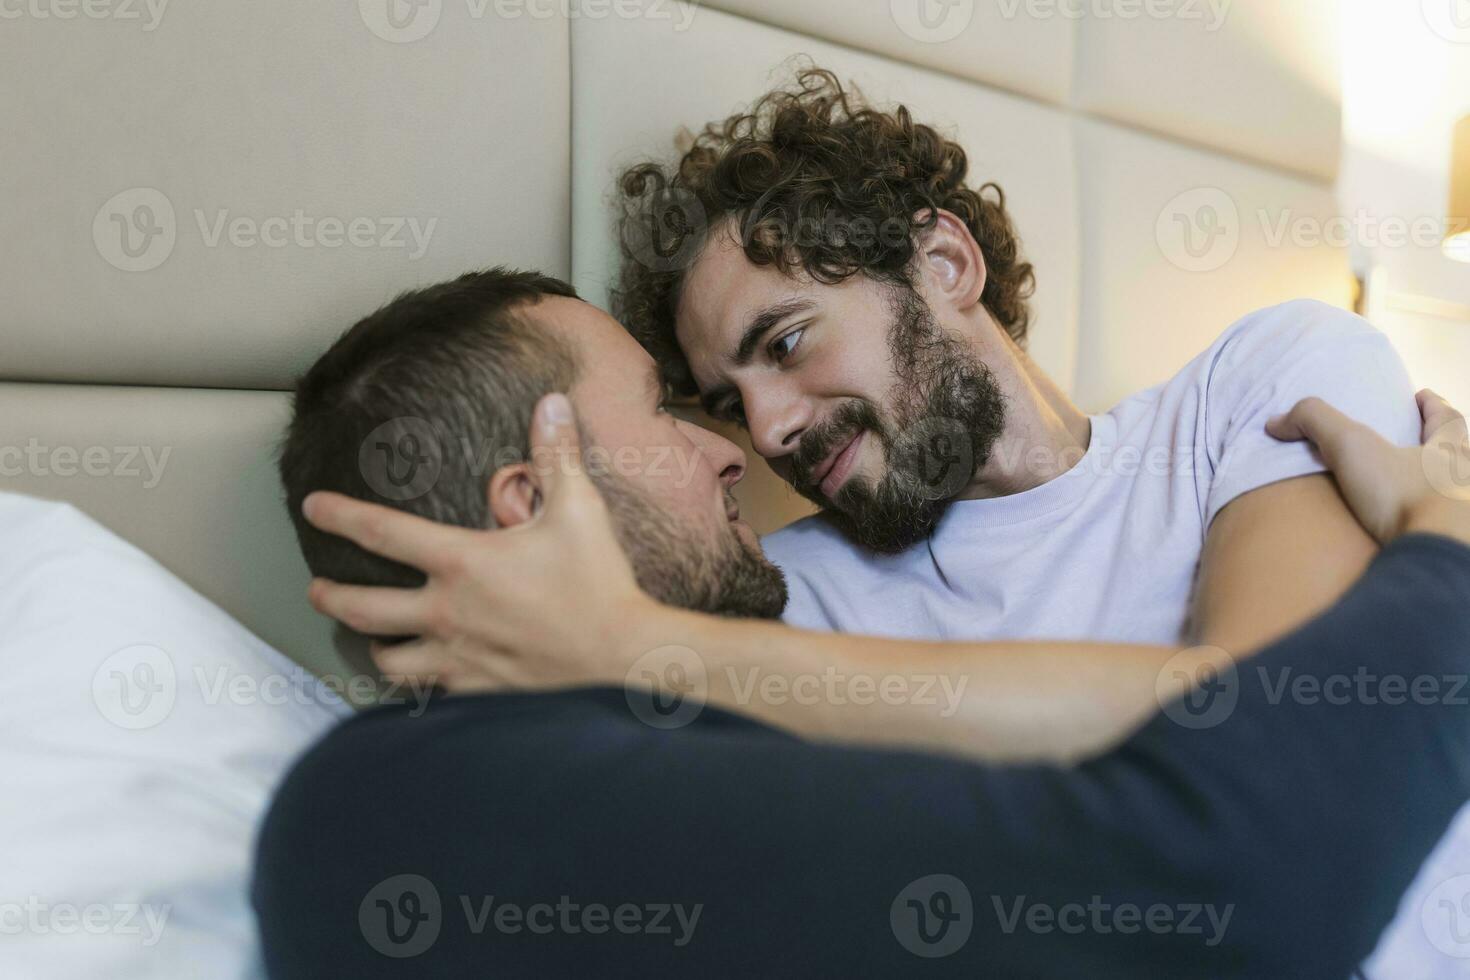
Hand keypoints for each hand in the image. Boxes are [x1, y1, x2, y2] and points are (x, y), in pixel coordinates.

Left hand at [301, 394, 656, 692]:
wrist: (620, 660)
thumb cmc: (598, 584)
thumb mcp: (579, 511)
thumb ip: (557, 455)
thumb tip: (553, 403)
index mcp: (462, 563)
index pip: (381, 533)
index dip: (340, 515)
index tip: (313, 507)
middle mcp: (446, 613)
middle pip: (362, 608)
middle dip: (330, 595)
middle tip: (316, 589)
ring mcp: (457, 658)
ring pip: (388, 660)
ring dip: (374, 645)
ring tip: (373, 639)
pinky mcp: (477, 692)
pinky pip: (429, 691)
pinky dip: (419, 683)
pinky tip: (427, 678)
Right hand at [1267, 389, 1469, 546]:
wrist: (1435, 556)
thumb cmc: (1403, 495)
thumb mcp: (1352, 448)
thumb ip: (1314, 423)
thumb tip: (1275, 421)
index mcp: (1450, 450)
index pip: (1447, 418)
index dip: (1433, 406)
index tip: (1421, 397)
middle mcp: (1463, 479)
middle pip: (1457, 455)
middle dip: (1437, 448)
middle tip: (1413, 445)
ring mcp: (1462, 514)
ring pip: (1452, 492)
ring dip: (1432, 487)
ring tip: (1406, 489)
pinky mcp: (1452, 544)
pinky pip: (1441, 528)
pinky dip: (1425, 523)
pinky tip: (1406, 531)